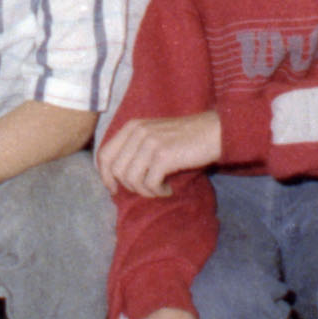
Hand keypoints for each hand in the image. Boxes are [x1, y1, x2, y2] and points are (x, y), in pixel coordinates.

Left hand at [95, 109, 219, 202]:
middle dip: (129, 187)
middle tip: (147, 190)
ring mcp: (150, 143)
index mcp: (132, 127)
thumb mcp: (154, 135)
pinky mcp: (163, 155)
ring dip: (145, 191)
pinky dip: (158, 192)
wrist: (214, 131)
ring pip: (131, 179)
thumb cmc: (185, 138)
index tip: (114, 189)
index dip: (105, 176)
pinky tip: (168, 189)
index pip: (104, 155)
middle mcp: (138, 132)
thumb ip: (134, 148)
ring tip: (160, 189)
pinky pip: (150, 184)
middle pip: (116, 170)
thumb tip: (115, 177)